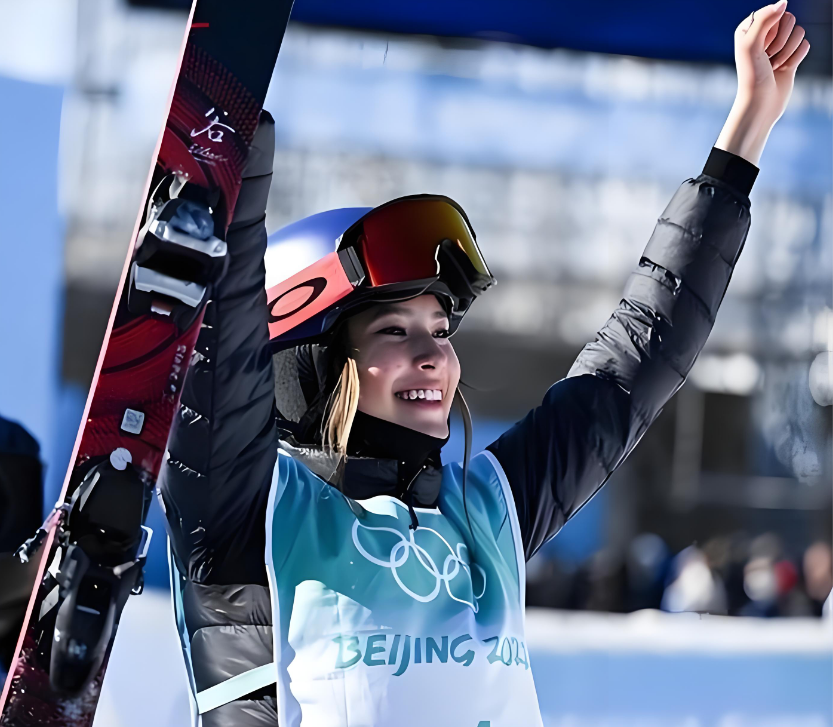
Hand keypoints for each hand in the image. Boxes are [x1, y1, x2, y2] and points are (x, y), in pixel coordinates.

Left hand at [715, 1, 809, 165]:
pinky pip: (805, 45)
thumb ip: (764, 19)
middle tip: (768, 56)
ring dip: (788, 51)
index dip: (771, 30)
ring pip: (799, 32)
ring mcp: (778, 45)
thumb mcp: (751, 44)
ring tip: (773, 65)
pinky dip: (795, 58)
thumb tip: (784, 3)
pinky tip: (783, 69)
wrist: (760, 102)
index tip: (761, 47)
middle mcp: (764, 34)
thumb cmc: (752, 75)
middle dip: (781, 40)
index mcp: (749, 28)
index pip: (775, 12)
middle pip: (790, 19)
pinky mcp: (791, 55)